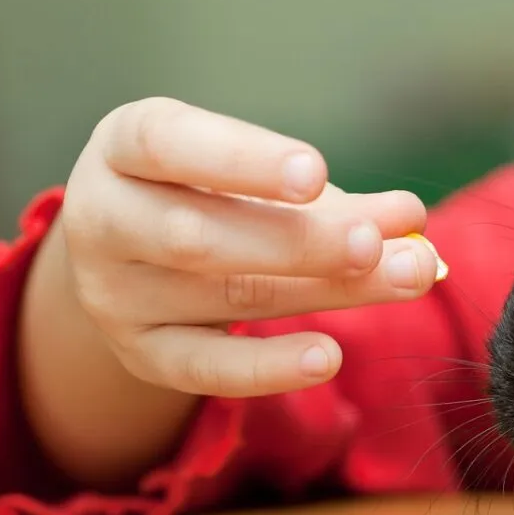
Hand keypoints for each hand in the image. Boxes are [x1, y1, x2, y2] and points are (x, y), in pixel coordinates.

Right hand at [58, 96, 447, 397]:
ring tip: (407, 276)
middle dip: (299, 240)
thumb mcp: (253, 174)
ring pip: (224, 296)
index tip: (318, 172)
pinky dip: (268, 366)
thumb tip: (411, 219)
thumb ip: (330, 196)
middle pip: (199, 235)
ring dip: (325, 289)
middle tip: (378, 242)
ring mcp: (114, 294)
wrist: (133, 252)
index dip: (243, 161)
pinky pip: (204, 369)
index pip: (170, 145)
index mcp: (123, 146)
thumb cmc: (210, 190)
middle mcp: (102, 218)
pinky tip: (328, 356)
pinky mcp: (139, 352)